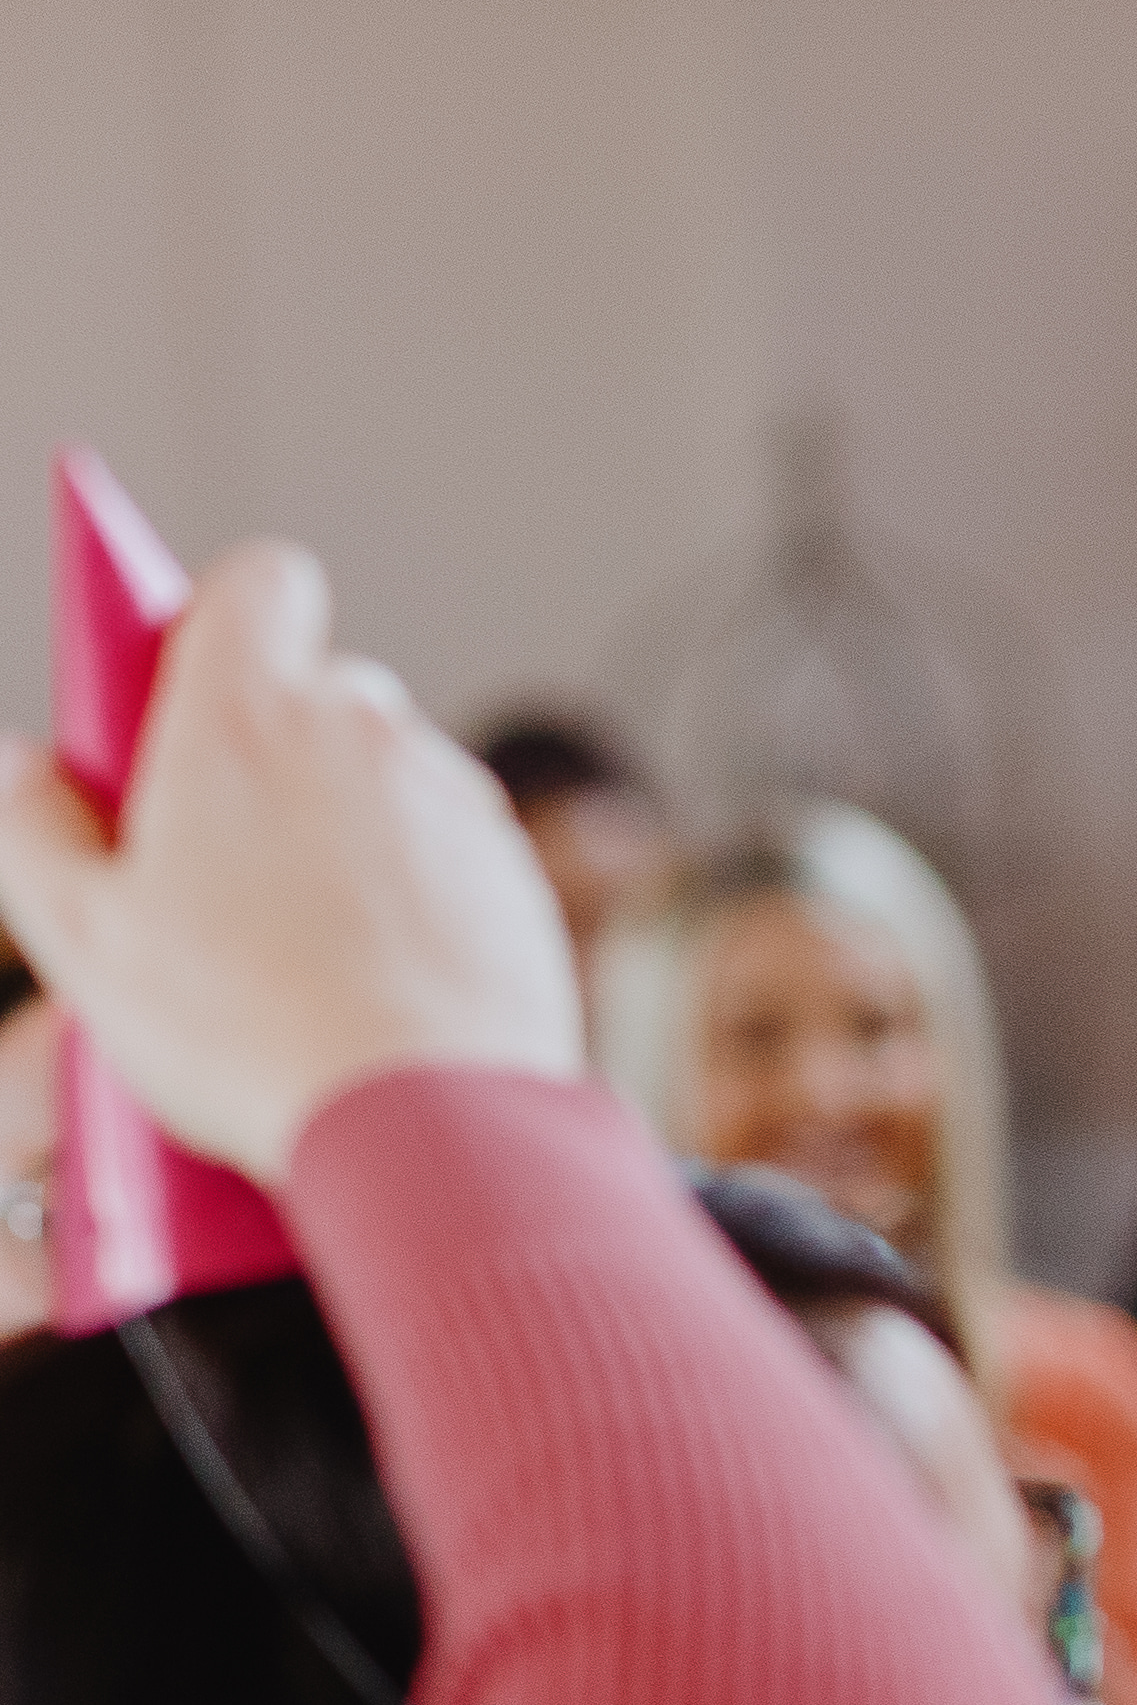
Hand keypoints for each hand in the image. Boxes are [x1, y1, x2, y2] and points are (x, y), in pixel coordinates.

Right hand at [0, 543, 574, 1174]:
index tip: (189, 682)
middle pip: (324, 688)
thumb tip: (21, 767)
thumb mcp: (83, 934)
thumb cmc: (244, 1029)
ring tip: (298, 938)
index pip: (259, 579)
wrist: (425, 1125)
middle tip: (219, 850)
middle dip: (277, 746)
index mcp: (247, 711)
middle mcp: (368, 731)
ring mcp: (458, 803)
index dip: (226, 618)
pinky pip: (453, 854)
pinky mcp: (519, 877)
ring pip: (393, 778)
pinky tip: (376, 973)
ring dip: (349, 826)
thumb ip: (34, 828)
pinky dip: (416, 889)